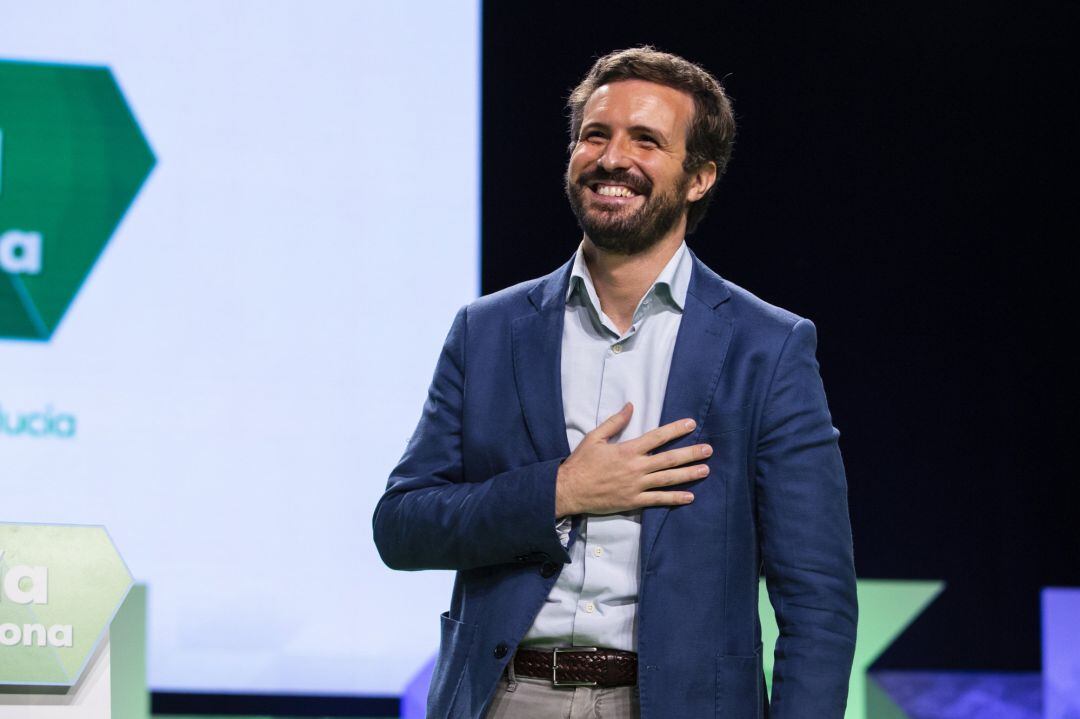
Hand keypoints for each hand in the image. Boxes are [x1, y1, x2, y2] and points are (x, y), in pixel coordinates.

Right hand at [554, 403, 711, 516]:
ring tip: (705, 470)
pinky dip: (675, 498)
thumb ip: (614, 422)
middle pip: (669, 459)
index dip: (676, 429)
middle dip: (691, 453)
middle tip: (709, 450)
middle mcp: (636, 467)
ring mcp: (636, 486)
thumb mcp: (594, 437)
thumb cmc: (581, 463)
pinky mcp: (633, 501)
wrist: (569, 490)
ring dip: (689, 474)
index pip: (657, 437)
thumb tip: (631, 406)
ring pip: (668, 479)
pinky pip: (658, 500)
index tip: (691, 424)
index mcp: (628, 450)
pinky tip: (690, 496)